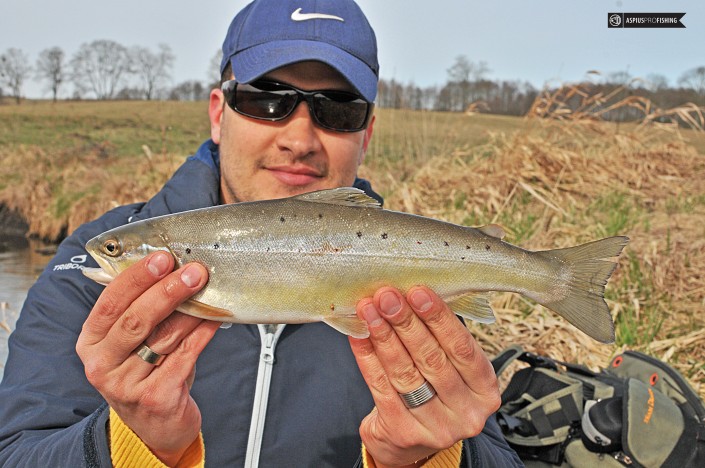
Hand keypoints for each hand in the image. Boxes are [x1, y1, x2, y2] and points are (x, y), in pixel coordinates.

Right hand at [76, 251, 220, 465]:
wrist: (156, 426)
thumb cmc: (147, 372)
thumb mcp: (133, 343)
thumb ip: (143, 310)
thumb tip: (176, 268)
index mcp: (92, 342)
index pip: (110, 303)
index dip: (137, 278)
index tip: (162, 258)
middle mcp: (102, 364)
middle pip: (136, 319)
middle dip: (167, 291)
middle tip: (194, 272)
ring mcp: (126, 385)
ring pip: (164, 337)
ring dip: (190, 310)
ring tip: (208, 289)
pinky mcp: (155, 398)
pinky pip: (185, 356)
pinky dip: (202, 333)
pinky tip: (215, 318)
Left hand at [349, 286, 500, 466]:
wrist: (410, 442)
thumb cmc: (432, 392)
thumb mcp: (450, 369)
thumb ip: (439, 338)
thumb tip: (410, 295)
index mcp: (484, 389)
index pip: (463, 348)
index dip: (439, 318)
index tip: (418, 292)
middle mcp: (466, 412)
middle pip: (432, 359)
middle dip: (406, 323)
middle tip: (387, 296)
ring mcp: (436, 427)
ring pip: (405, 373)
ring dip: (384, 336)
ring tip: (369, 311)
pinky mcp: (404, 433)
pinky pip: (381, 388)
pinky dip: (368, 358)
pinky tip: (359, 336)